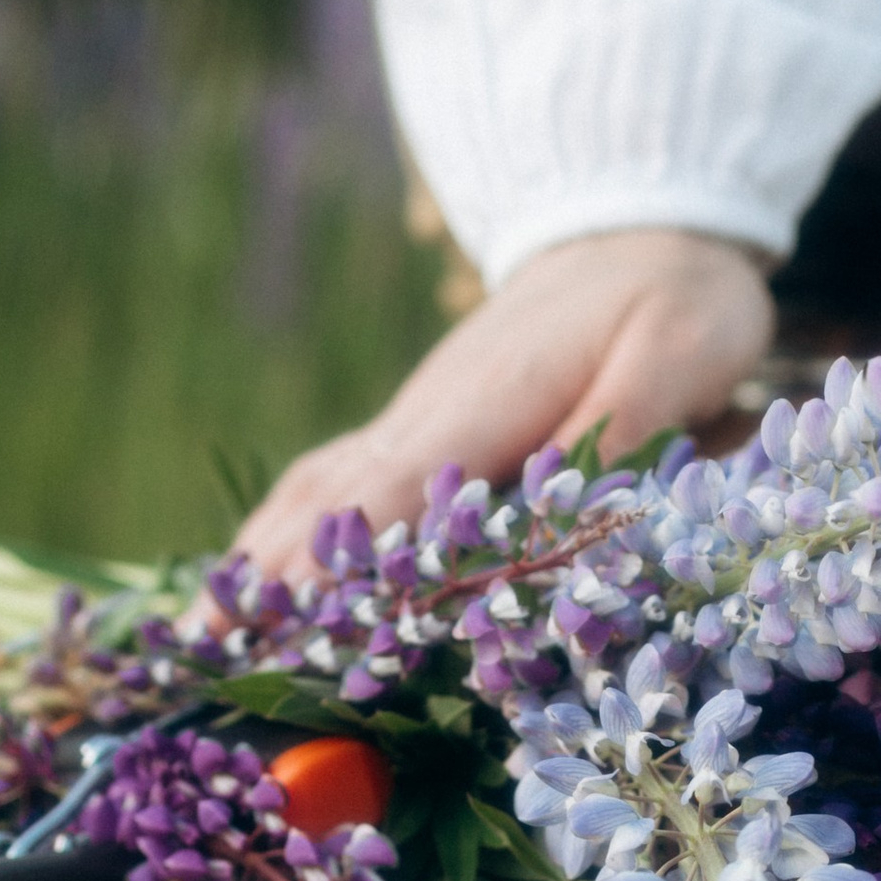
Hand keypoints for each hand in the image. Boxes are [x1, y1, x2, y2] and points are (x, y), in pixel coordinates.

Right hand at [232, 226, 775, 583]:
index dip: (344, 557)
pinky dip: (283, 537)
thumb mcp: (681, 350)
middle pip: (326, 500)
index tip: (291, 617)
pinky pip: (333, 488)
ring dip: (255, 561)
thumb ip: (632, 424)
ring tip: (199, 634)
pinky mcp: (419, 432)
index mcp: (486, 401)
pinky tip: (253, 586)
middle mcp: (426, 413)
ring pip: (313, 494)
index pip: (396, 488)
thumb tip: (581, 502)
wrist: (638, 229)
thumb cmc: (673, 298)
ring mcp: (413, 420)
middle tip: (201, 650)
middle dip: (267, 576)